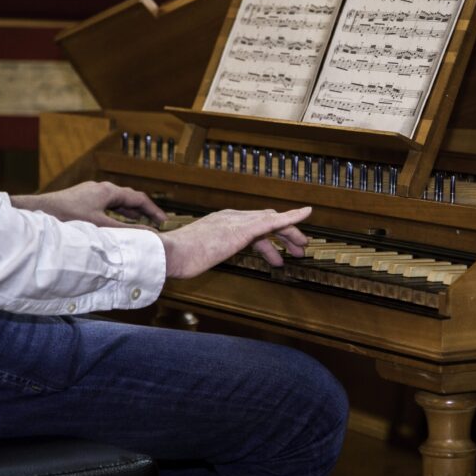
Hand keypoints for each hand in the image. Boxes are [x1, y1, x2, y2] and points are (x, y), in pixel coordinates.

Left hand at [11, 181, 166, 227]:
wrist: (36, 212)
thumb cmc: (67, 218)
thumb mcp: (101, 228)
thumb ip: (126, 232)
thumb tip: (149, 236)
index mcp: (108, 191)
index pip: (138, 198)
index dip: (154, 211)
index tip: (165, 222)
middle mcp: (101, 188)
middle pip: (129, 199)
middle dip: (144, 211)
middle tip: (156, 224)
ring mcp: (90, 193)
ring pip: (117, 202)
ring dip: (130, 213)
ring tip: (141, 224)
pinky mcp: (81, 199)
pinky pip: (106, 205)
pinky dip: (116, 214)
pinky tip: (115, 223)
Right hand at [158, 207, 310, 278]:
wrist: (171, 253)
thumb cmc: (177, 258)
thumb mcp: (194, 255)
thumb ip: (202, 254)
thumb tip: (197, 261)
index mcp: (220, 222)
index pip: (250, 226)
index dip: (267, 239)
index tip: (277, 251)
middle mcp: (230, 217)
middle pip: (265, 221)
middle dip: (283, 234)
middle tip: (297, 249)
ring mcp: (237, 221)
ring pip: (273, 221)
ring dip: (290, 233)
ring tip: (302, 249)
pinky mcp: (243, 228)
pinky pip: (273, 221)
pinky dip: (291, 217)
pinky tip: (305, 214)